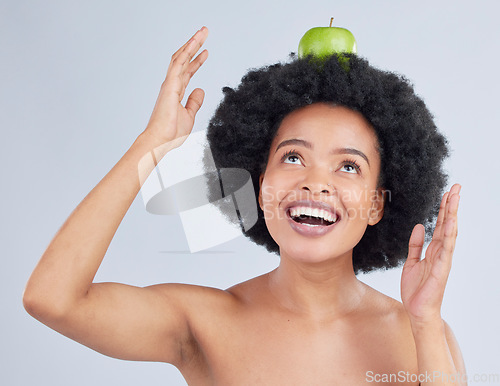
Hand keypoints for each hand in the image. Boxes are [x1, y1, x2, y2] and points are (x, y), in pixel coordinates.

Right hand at [144, 27, 208, 148]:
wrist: (160, 141)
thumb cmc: (170, 132)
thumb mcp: (189, 115)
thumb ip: (194, 102)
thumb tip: (200, 90)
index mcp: (176, 92)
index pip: (188, 72)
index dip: (196, 61)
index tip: (205, 52)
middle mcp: (171, 85)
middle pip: (184, 60)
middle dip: (194, 46)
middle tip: (204, 33)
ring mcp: (170, 84)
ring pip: (181, 57)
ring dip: (192, 43)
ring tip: (202, 32)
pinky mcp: (169, 85)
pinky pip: (179, 64)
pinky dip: (187, 51)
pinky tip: (194, 42)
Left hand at [401, 184, 460, 325]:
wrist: (417, 310)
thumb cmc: (416, 289)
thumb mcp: (411, 262)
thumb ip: (415, 244)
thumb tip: (418, 226)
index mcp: (434, 250)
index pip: (440, 224)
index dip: (443, 208)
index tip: (447, 192)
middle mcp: (441, 252)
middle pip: (447, 224)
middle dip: (451, 205)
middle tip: (456, 187)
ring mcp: (443, 259)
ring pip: (449, 232)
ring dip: (452, 214)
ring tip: (455, 197)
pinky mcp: (441, 268)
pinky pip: (446, 248)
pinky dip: (450, 234)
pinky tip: (452, 221)